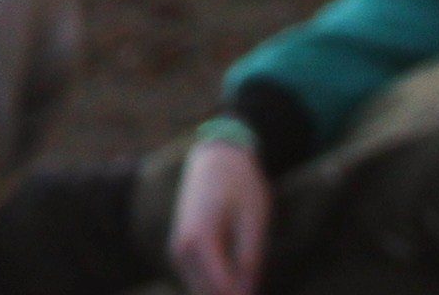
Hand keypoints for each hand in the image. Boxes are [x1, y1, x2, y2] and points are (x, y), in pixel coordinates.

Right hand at [164, 133, 269, 294]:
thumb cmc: (240, 185)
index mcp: (202, 239)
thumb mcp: (254, 220)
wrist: (216, 157)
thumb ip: (250, 260)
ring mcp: (179, 249)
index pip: (223, 288)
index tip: (259, 291)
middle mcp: (183, 248)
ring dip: (224, 289)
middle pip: (210, 293)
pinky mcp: (181, 248)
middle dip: (234, 292)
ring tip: (248, 274)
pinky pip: (198, 279)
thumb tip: (248, 292)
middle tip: (254, 279)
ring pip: (202, 289)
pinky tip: (237, 272)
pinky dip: (216, 283)